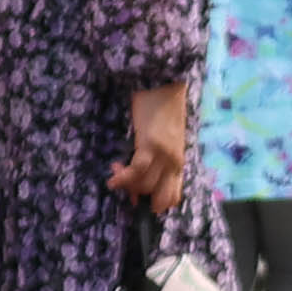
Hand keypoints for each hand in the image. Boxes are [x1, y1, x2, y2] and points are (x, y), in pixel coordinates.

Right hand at [116, 85, 187, 210]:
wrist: (164, 87)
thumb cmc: (163, 112)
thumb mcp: (167, 141)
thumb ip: (159, 160)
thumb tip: (142, 179)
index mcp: (179, 162)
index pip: (174, 197)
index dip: (155, 203)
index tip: (138, 197)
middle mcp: (175, 162)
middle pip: (156, 194)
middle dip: (137, 194)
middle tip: (123, 182)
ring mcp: (164, 155)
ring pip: (145, 185)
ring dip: (127, 184)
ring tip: (116, 171)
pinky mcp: (151, 145)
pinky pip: (137, 170)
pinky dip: (123, 178)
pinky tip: (112, 180)